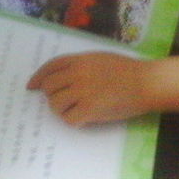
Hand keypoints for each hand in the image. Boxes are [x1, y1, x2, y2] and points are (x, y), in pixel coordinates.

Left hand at [28, 52, 154, 125]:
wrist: (146, 83)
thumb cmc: (128, 70)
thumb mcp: (101, 59)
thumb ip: (81, 65)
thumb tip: (62, 78)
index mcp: (80, 59)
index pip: (50, 67)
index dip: (38, 77)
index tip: (32, 87)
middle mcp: (78, 74)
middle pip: (49, 87)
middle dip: (51, 96)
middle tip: (60, 101)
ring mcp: (82, 91)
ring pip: (55, 104)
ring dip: (61, 109)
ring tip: (74, 110)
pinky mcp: (90, 109)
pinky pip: (69, 118)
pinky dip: (72, 120)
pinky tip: (82, 118)